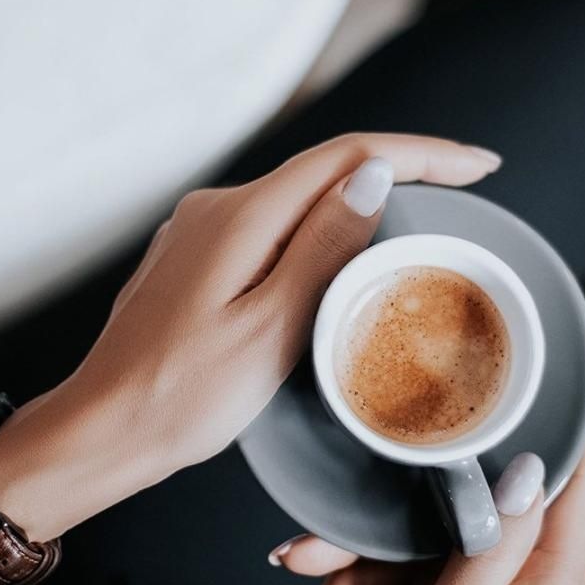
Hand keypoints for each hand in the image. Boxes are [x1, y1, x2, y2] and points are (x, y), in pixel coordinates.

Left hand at [0, 133, 501, 541]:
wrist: (103, 430)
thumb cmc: (181, 396)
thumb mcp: (272, 328)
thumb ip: (323, 248)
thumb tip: (375, 178)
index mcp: (240, 217)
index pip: (349, 157)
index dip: (423, 154)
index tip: (480, 166)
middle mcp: (217, 208)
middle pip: (326, 168)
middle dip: (403, 168)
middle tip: (468, 186)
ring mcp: (201, 232)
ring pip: (300, 197)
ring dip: (363, 197)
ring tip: (424, 213)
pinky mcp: (196, 260)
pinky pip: (274, 226)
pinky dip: (323, 227)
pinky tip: (347, 250)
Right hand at [273, 432, 584, 584]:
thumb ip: (489, 551)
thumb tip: (529, 474)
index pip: (574, 482)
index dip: (566, 414)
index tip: (548, 355)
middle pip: (477, 503)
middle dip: (403, 500)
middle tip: (357, 501)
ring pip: (419, 537)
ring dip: (356, 548)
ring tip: (310, 562)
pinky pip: (392, 575)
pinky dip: (348, 576)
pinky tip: (314, 574)